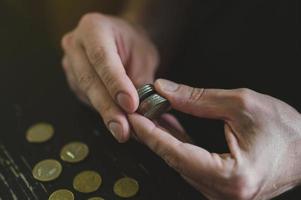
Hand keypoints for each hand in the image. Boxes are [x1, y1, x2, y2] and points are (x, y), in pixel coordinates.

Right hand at [61, 13, 157, 141]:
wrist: (122, 41)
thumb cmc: (134, 44)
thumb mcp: (144, 56)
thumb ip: (142, 81)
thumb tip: (144, 112)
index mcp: (93, 28)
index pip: (102, 58)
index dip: (116, 83)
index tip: (130, 105)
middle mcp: (75, 44)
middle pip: (89, 80)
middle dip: (108, 108)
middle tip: (123, 129)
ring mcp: (70, 63)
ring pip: (86, 93)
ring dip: (106, 114)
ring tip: (124, 130)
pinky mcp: (73, 80)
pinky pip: (86, 99)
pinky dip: (102, 112)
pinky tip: (117, 122)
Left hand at [129, 79, 300, 199]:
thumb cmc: (286, 129)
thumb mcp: (242, 105)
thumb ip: (198, 99)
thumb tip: (166, 90)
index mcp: (232, 176)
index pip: (177, 154)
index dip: (151, 134)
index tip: (134, 117)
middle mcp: (224, 192)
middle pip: (174, 160)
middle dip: (152, 134)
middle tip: (137, 112)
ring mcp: (221, 193)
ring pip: (180, 163)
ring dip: (163, 139)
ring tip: (149, 115)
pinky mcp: (220, 187)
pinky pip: (190, 165)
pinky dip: (177, 145)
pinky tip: (168, 126)